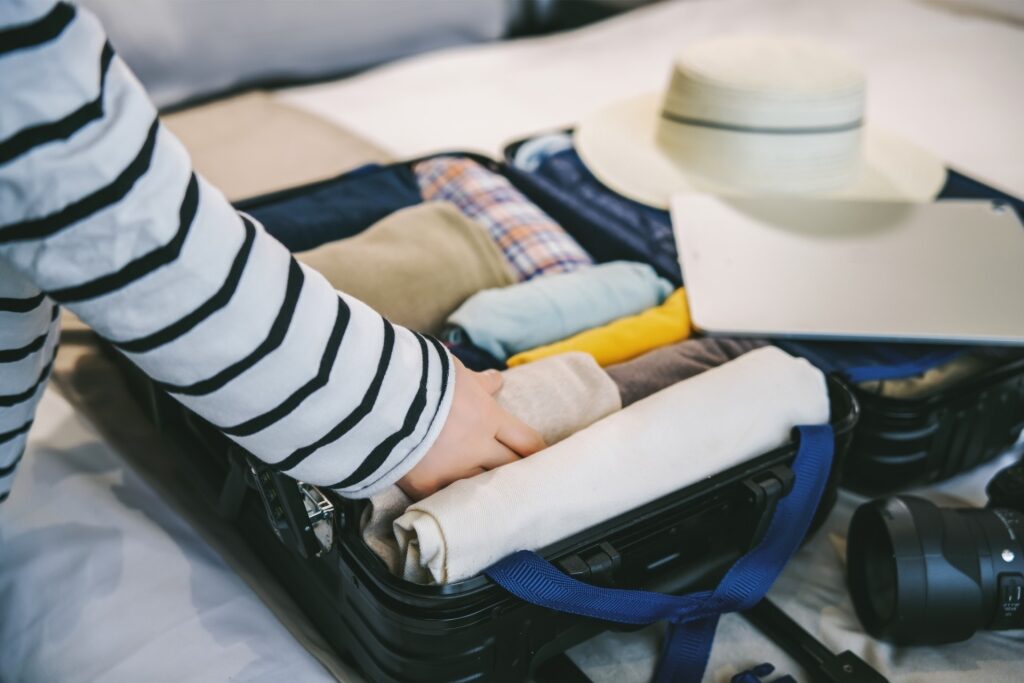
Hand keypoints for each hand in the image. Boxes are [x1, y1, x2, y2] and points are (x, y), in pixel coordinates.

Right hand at [397, 359, 545, 499]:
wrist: (376, 397)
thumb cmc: (417, 376)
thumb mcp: (452, 369)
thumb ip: (477, 381)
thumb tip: (496, 380)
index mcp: (487, 417)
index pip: (526, 441)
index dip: (538, 451)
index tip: (543, 458)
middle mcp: (476, 448)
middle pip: (510, 468)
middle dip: (518, 472)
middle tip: (526, 481)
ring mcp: (451, 470)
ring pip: (482, 487)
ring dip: (487, 487)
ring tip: (493, 494)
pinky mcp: (425, 486)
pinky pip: (446, 497)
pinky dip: (452, 497)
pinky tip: (459, 503)